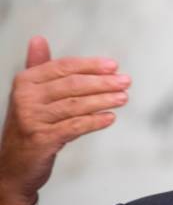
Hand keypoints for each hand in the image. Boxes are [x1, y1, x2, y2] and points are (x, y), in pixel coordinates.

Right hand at [0, 36, 130, 204]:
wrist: (14, 166)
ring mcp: (32, 119)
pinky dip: (95, 121)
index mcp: (25, 81)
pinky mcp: (41, 139)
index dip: (91, 65)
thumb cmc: (30, 126)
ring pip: (76, 105)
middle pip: (73, 84)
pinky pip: (74, 126)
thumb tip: (38, 39)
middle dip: (103, 82)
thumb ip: (38, 67)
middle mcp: (26, 98)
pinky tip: (110, 117)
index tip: (114, 66)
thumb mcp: (31, 95)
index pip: (63, 67)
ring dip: (103, 100)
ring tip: (123, 98)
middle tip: (126, 81)